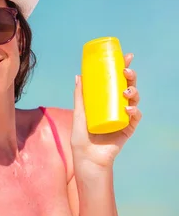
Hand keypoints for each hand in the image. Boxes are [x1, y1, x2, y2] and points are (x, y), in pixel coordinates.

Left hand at [71, 53, 141, 169]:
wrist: (87, 158)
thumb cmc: (82, 138)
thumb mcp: (79, 113)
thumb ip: (80, 96)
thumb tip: (79, 75)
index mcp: (106, 101)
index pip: (117, 81)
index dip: (123, 68)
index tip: (127, 56)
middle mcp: (116, 107)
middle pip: (128, 87)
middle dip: (130, 77)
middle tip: (126, 71)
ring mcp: (123, 118)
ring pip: (134, 100)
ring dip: (133, 92)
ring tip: (126, 92)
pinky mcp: (128, 129)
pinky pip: (135, 118)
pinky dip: (134, 112)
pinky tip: (129, 110)